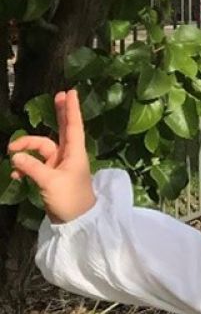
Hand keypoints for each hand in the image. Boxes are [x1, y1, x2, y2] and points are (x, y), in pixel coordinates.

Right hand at [9, 90, 95, 223]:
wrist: (75, 221)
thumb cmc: (70, 198)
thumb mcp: (50, 182)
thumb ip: (32, 168)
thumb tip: (16, 155)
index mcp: (74, 153)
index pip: (73, 126)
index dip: (71, 109)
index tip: (71, 92)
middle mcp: (68, 155)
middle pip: (61, 130)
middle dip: (58, 114)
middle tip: (57, 96)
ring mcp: (59, 165)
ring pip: (40, 149)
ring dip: (26, 149)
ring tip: (11, 153)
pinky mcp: (50, 175)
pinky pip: (35, 164)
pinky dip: (25, 166)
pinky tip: (16, 174)